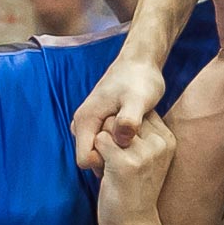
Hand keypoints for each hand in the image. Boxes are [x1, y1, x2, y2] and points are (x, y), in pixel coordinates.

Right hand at [72, 55, 164, 169]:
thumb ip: (129, 120)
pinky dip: (119, 145)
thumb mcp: (138, 100)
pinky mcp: (100, 123)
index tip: (126, 153)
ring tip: (137, 141)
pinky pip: (106, 144)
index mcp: (85, 120)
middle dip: (111, 159)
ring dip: (116, 153)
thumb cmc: (140, 79)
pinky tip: (136, 137)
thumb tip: (121, 140)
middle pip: (91, 158)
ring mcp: (91, 123)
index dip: (105, 163)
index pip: (85, 160)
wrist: (140, 62)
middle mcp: (83, 123)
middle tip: (135, 148)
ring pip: (99, 152)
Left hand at [94, 111, 176, 224]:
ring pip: (110, 125)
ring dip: (101, 142)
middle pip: (123, 115)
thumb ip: (142, 137)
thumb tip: (121, 112)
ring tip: (106, 163)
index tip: (121, 146)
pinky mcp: (123, 163)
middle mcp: (158, 144)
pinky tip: (101, 171)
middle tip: (109, 155)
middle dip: (110, 131)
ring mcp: (142, 153)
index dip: (124, 125)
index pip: (141, 112)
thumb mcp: (149, 161)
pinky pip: (99, 140)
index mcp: (167, 141)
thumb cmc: (136, 192)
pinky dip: (94, 154)